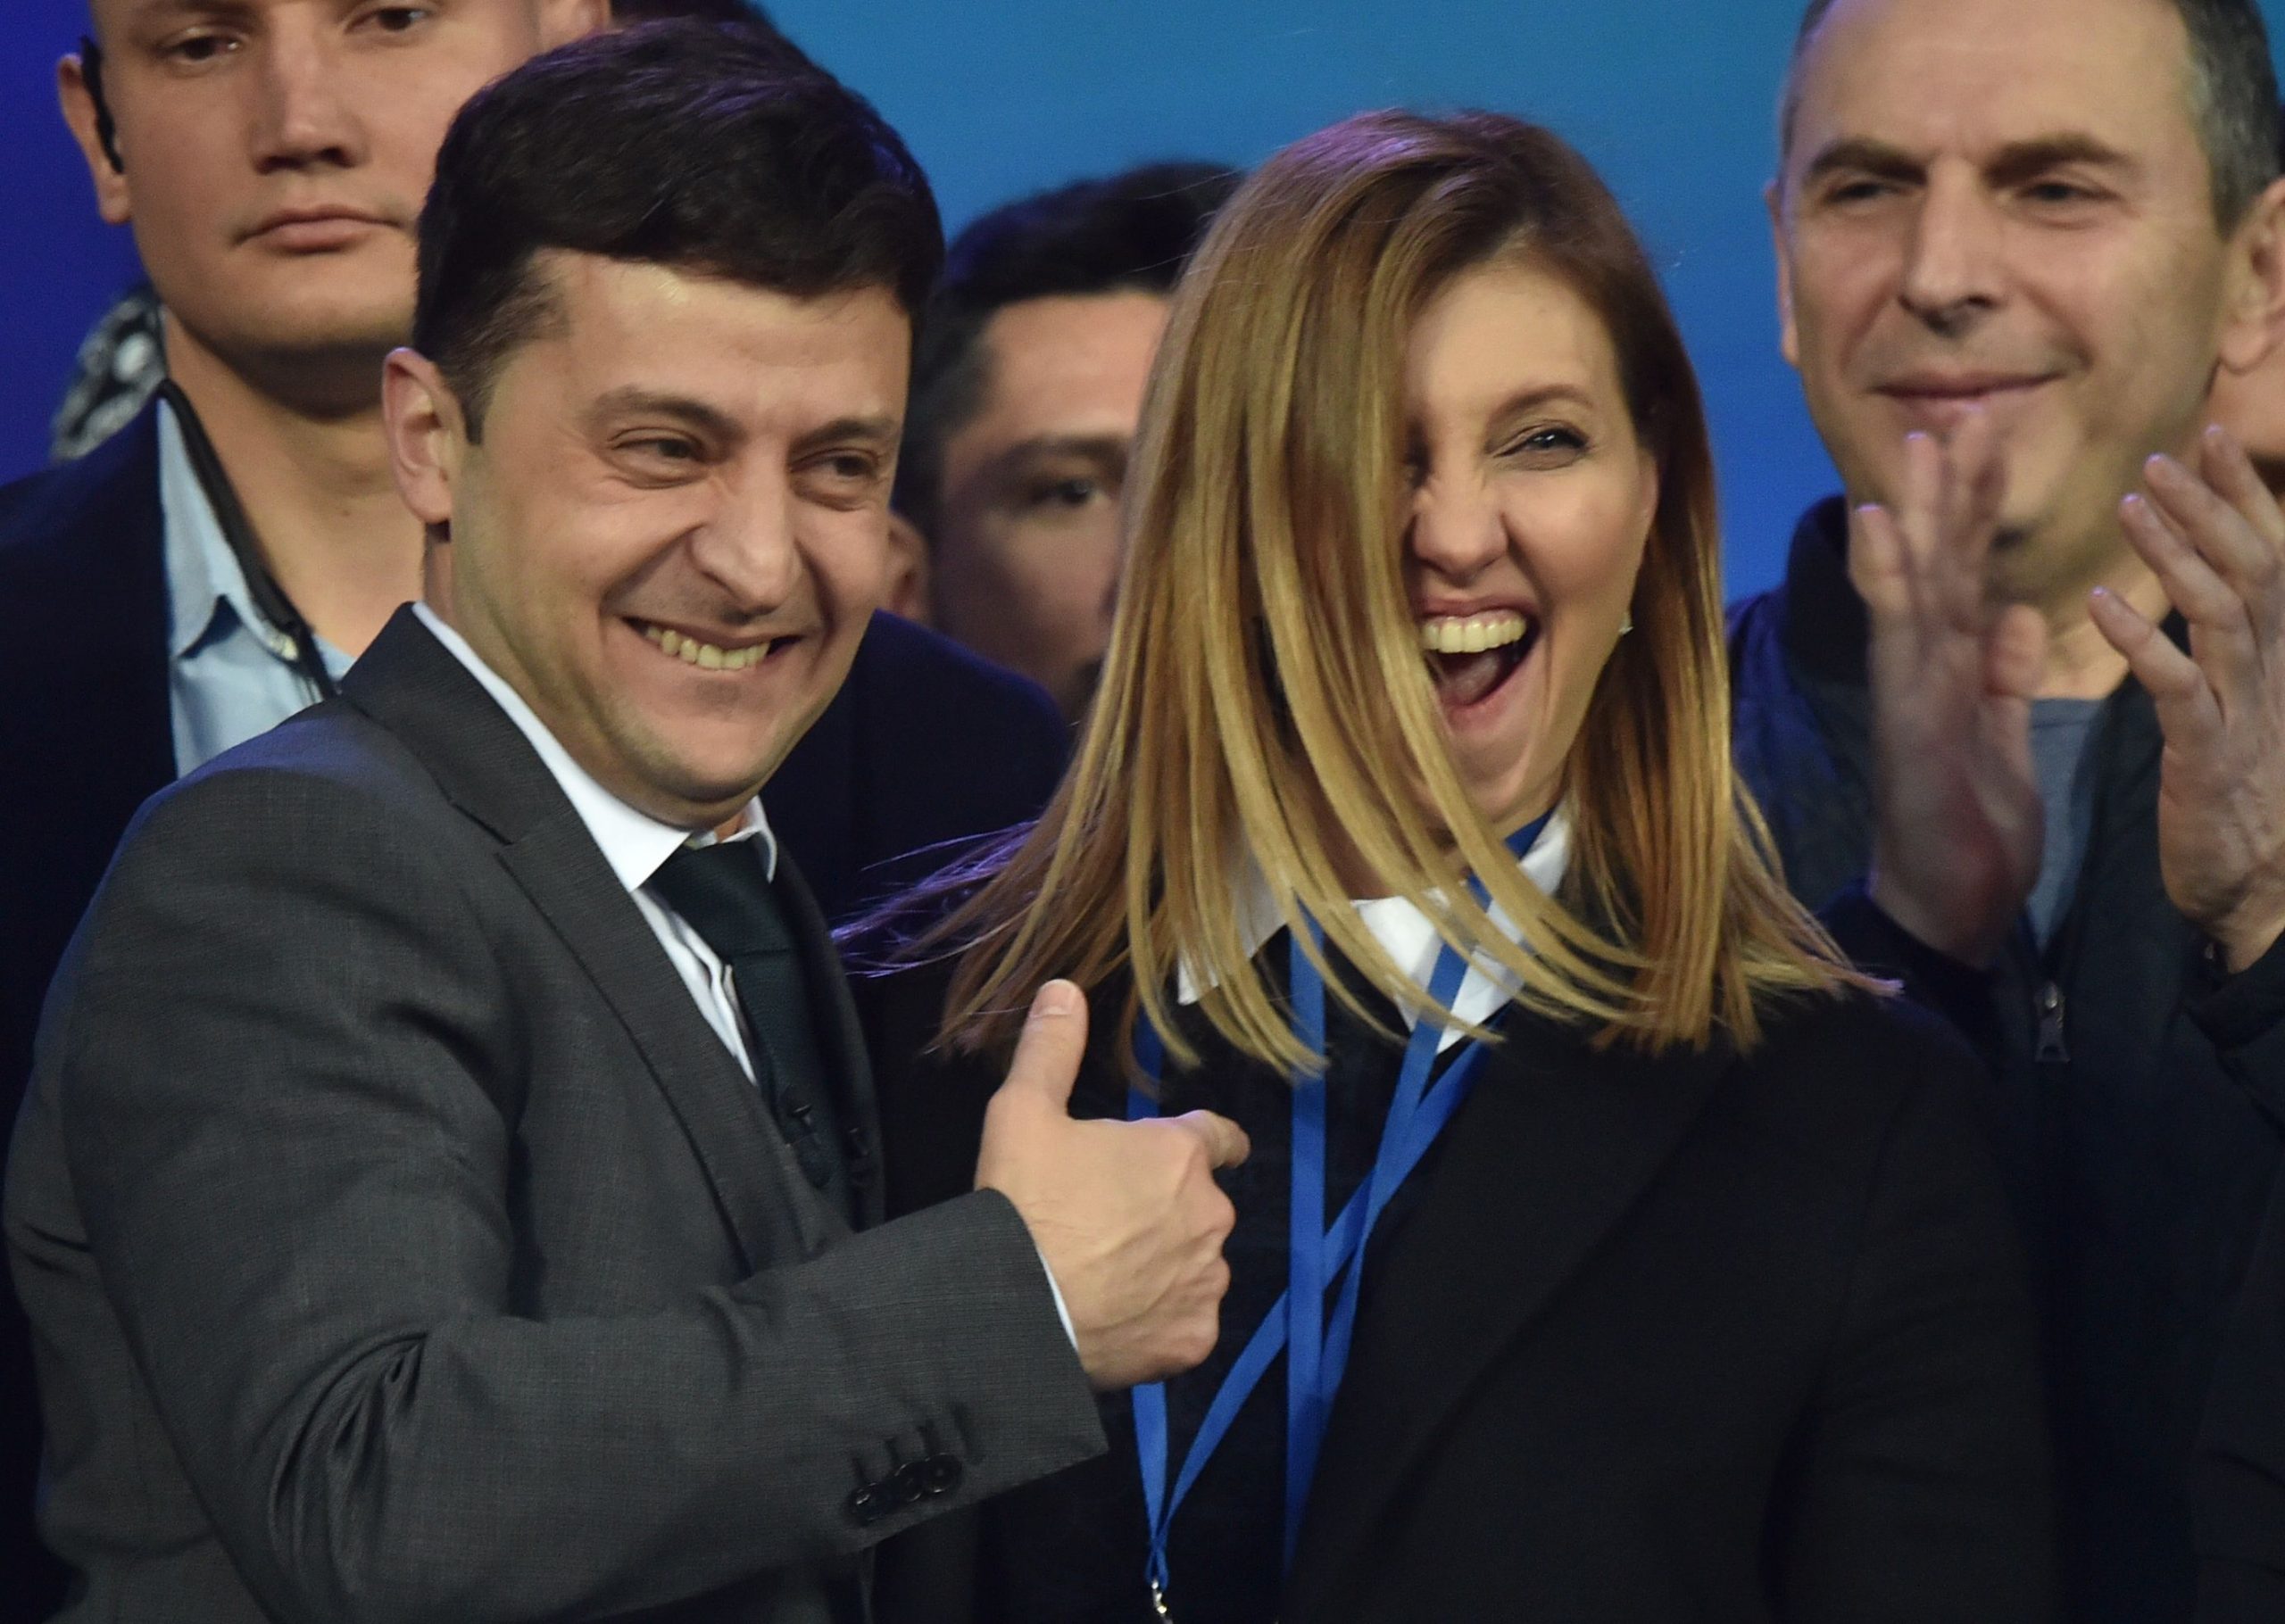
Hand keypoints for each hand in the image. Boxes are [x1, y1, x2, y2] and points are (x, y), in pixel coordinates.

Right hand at [975, 982, 1249, 1389]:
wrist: (1014, 1309)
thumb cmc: (1023, 1203)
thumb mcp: (1022, 1112)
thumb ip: (1052, 1048)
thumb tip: (1064, 988)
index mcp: (1179, 1154)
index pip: (1220, 1137)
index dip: (1201, 1142)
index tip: (1180, 1155)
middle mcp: (1209, 1214)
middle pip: (1201, 1205)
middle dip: (1167, 1210)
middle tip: (1108, 1225)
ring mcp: (1206, 1281)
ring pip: (1196, 1266)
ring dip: (1168, 1266)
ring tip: (1109, 1278)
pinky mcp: (1194, 1339)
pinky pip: (1186, 1323)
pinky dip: (1160, 1321)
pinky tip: (1117, 1319)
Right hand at [1854, 410, 2049, 966]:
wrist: (1947, 908)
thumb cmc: (1972, 833)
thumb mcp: (2007, 740)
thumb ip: (2008, 678)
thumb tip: (2020, 614)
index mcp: (1955, 673)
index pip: (1967, 576)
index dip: (1974, 511)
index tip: (1983, 444)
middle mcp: (1924, 669)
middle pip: (1937, 565)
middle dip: (1944, 492)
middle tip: (1951, 415)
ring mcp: (1908, 688)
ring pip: (1914, 587)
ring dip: (1914, 514)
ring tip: (1916, 448)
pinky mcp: (1906, 717)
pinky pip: (1899, 639)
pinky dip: (1887, 581)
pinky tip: (1881, 529)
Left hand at [2092, 426, 2284, 972]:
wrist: (2263, 892)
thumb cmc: (2244, 795)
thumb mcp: (2244, 707)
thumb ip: (2232, 646)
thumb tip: (2220, 585)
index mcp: (2275, 656)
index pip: (2267, 556)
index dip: (2240, 496)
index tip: (2207, 436)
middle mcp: (2272, 671)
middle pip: (2252, 567)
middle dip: (2211, 505)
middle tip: (2161, 454)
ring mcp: (2244, 710)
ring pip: (2222, 612)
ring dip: (2176, 553)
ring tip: (2129, 503)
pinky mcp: (2207, 755)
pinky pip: (2178, 686)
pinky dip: (2141, 639)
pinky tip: (2099, 602)